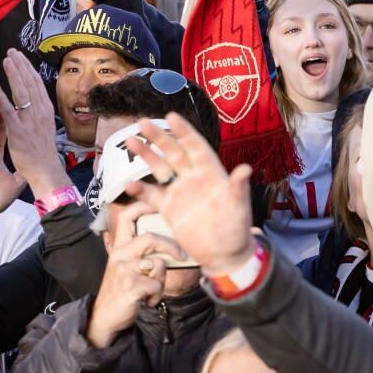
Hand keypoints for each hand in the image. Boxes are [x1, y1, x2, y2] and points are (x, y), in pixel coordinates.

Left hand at [0, 49, 70, 199]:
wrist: (45, 169)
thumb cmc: (43, 149)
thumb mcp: (45, 125)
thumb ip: (38, 111)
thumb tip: (32, 97)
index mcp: (46, 109)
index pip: (36, 83)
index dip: (27, 68)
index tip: (19, 56)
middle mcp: (40, 111)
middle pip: (29, 83)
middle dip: (20, 65)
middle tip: (10, 52)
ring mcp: (30, 121)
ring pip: (21, 92)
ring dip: (13, 75)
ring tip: (5, 62)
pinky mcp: (19, 131)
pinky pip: (10, 112)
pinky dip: (3, 99)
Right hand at [86, 202, 183, 348]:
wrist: (105, 317)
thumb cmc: (121, 291)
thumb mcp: (124, 267)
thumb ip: (138, 254)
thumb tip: (167, 244)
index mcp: (119, 247)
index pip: (127, 217)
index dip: (143, 205)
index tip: (158, 203)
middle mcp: (119, 255)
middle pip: (151, 238)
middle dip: (171, 246)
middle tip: (181, 255)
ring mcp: (124, 270)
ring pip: (158, 265)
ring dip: (160, 280)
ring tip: (150, 290)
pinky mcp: (131, 286)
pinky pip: (157, 285)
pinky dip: (156, 295)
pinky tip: (146, 300)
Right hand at [123, 115, 256, 275]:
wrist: (224, 255)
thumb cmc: (237, 229)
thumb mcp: (239, 208)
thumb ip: (238, 188)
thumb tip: (245, 169)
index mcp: (211, 173)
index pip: (196, 147)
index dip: (184, 131)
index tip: (170, 116)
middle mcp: (193, 178)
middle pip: (174, 152)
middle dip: (159, 137)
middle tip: (142, 122)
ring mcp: (180, 192)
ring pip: (160, 168)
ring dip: (146, 155)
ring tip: (131, 141)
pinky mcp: (170, 209)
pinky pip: (152, 195)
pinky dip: (140, 189)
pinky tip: (128, 183)